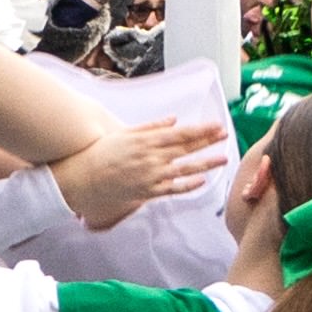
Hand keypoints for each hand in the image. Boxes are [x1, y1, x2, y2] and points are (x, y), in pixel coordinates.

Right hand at [53, 114, 225, 224]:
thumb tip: (173, 120)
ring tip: (223, 158)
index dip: (201, 129)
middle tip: (225, 134)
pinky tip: (202, 181)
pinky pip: (173, 189)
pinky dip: (189, 185)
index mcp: (147, 141)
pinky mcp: (148, 192)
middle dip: (208, 141)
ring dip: (206, 163)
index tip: (217, 125)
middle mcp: (152, 158)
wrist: (85, 178)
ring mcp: (151, 176)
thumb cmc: (103, 153)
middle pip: (186, 148)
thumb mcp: (126, 133)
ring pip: (185, 169)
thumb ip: (151, 127)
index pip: (181, 133)